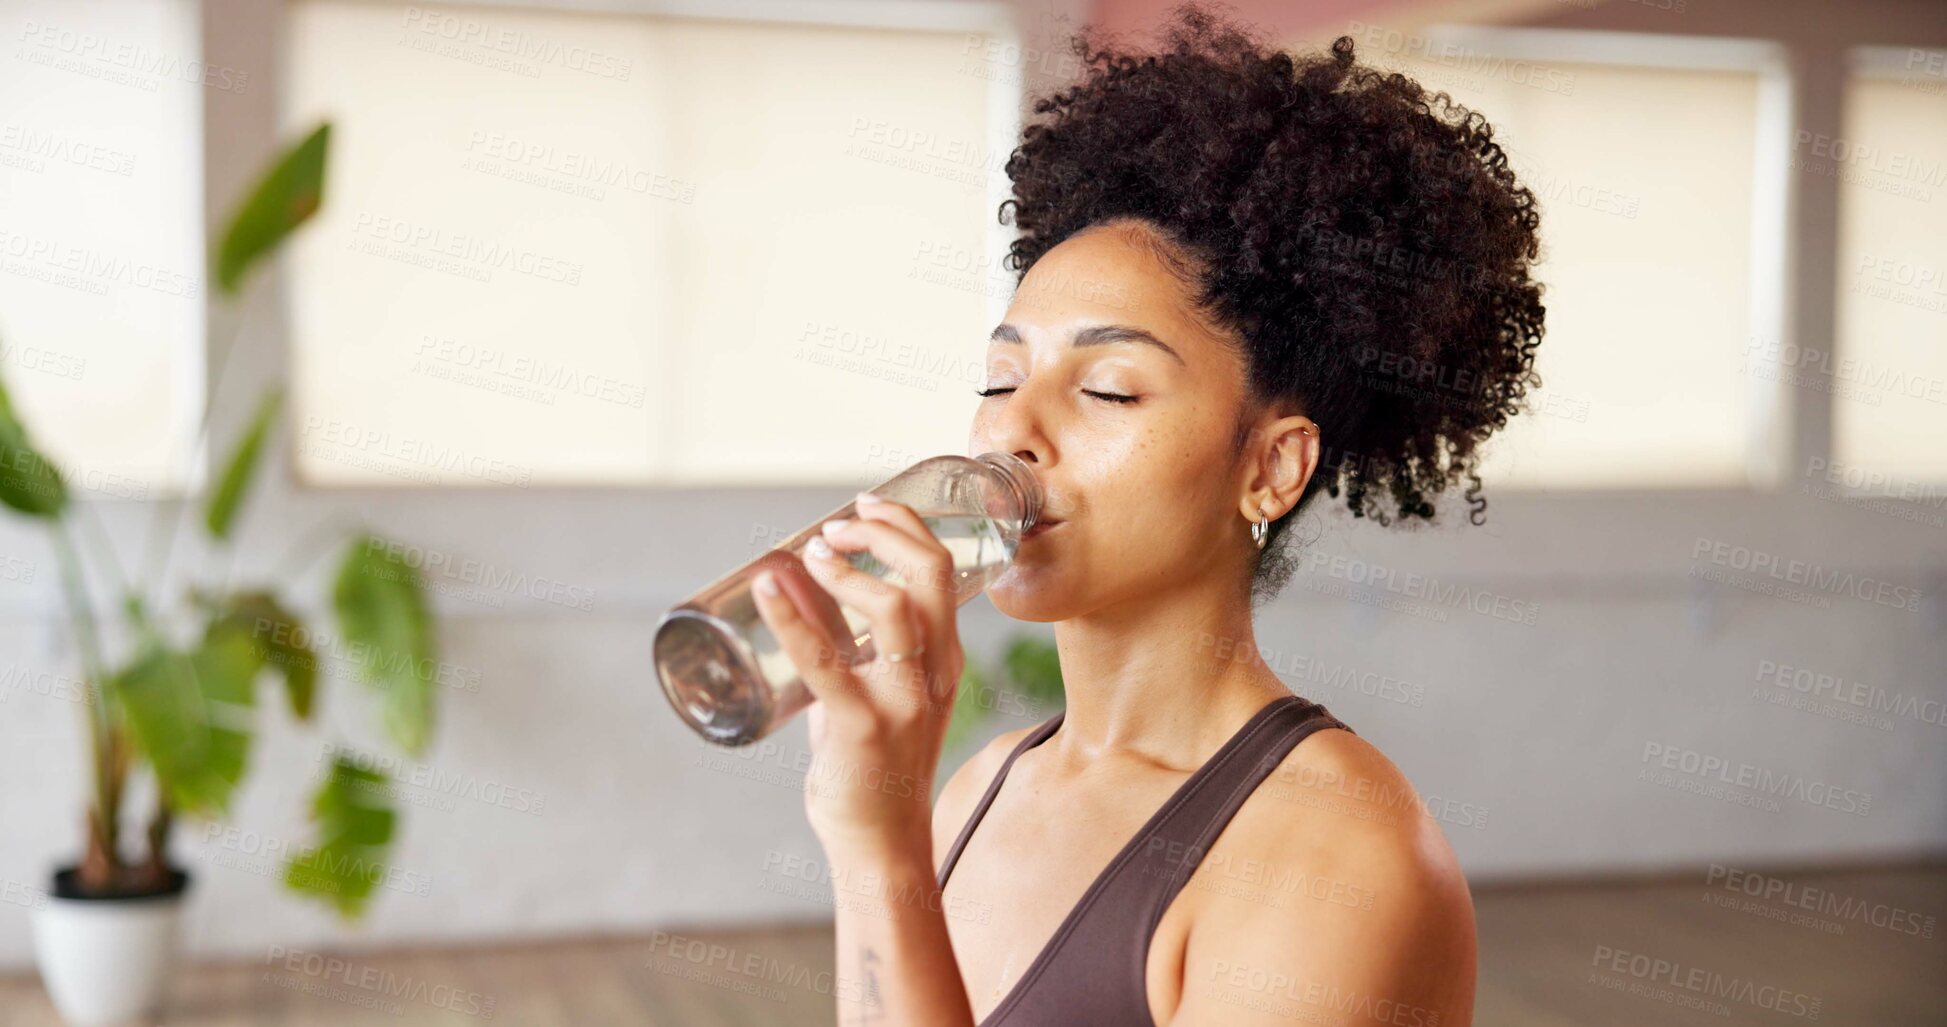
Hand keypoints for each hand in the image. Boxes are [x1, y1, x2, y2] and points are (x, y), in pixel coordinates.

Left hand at [751, 492, 963, 856]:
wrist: (881, 843)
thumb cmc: (873, 769)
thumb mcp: (871, 693)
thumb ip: (844, 649)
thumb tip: (796, 591)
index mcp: (943, 660)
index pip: (942, 570)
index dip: (906, 525)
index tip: (868, 505)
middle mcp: (933, 674)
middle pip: (930, 575)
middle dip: (885, 531)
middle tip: (838, 524)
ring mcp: (902, 701)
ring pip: (897, 609)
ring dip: (851, 568)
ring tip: (814, 551)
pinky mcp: (861, 727)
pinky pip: (826, 662)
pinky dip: (792, 617)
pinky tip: (768, 588)